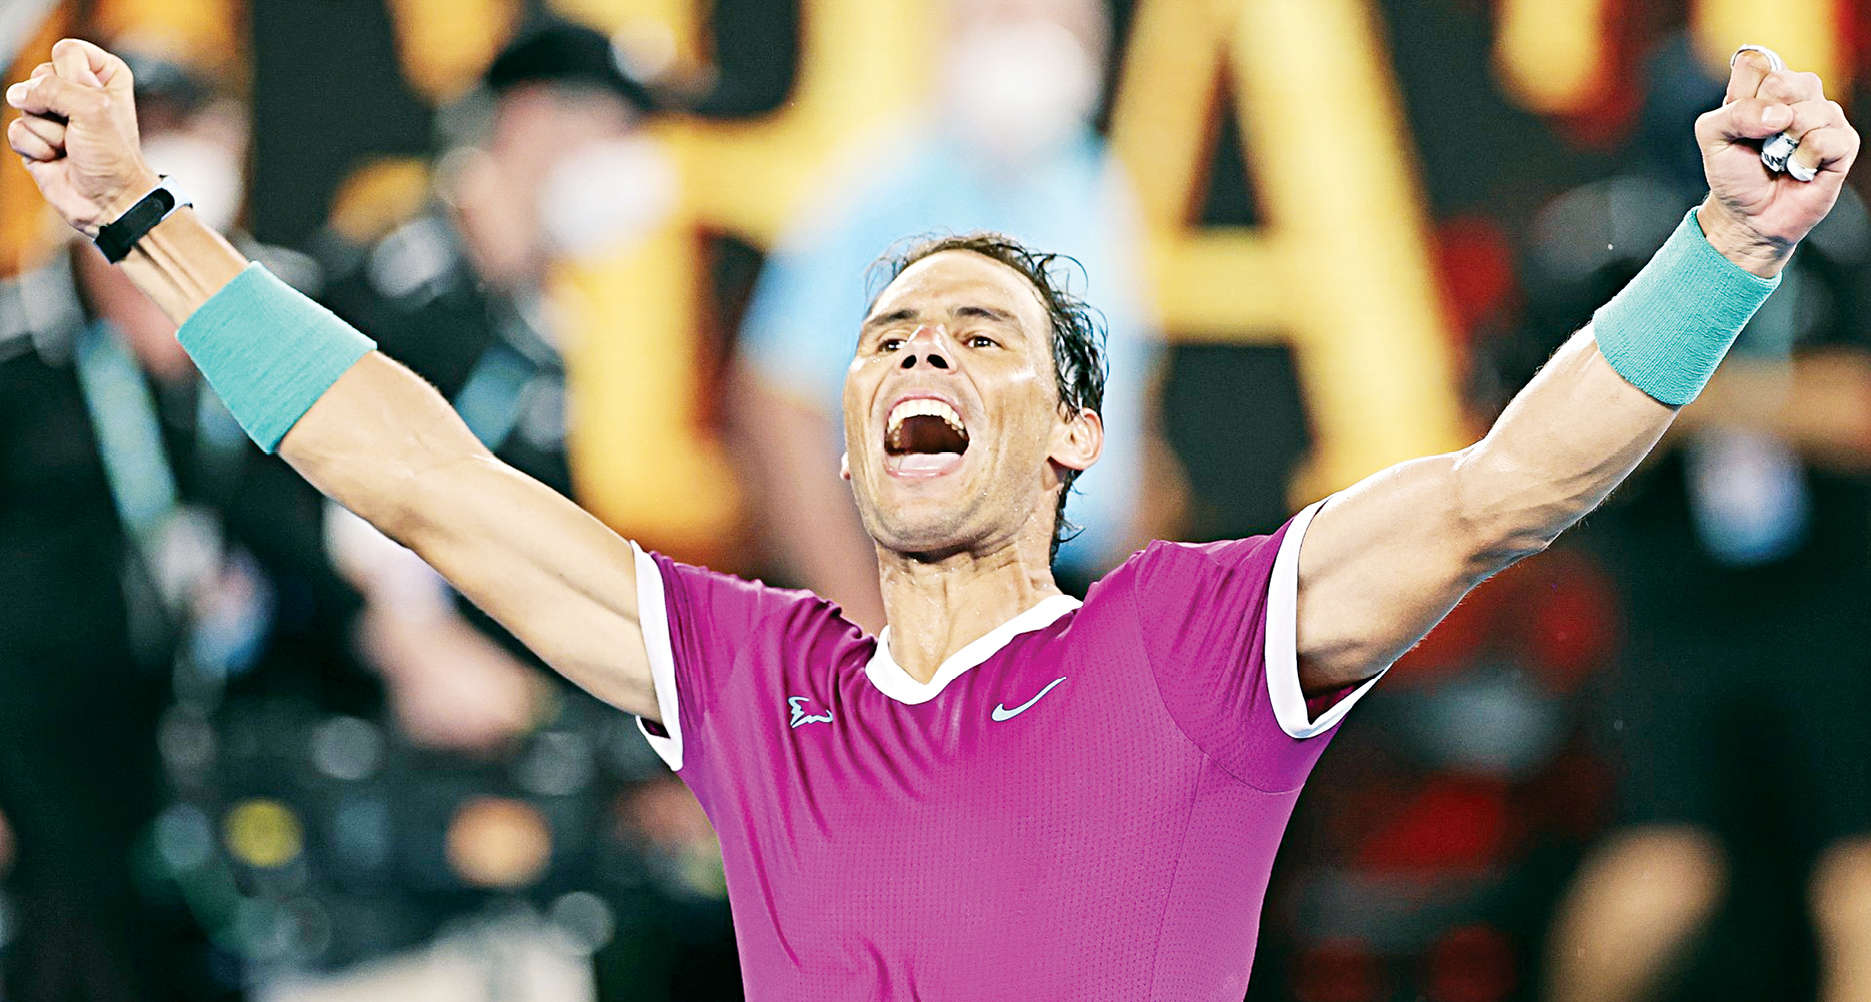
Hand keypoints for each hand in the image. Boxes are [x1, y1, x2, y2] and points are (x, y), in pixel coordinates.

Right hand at [5, 39, 159, 236]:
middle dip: (56, 107)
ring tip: (70, 146)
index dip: (73, 76)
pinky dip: (35, 148)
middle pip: (40, 75)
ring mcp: (53, 114)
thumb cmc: (113, 157)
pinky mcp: (35, 137)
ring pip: (23, 103)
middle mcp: (77, 91)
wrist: (108, 201)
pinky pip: (15, 130)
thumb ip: (54, 87)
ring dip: (47, 132)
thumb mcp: (95, 109)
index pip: (67, 50)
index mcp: (102, 75)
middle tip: (79, 130)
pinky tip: (55, 158)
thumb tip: (17, 93)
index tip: (95, 100)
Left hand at [1694, 49, 1860, 276]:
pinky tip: (1798, 169)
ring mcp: (1825, 116)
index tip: (1738, 122)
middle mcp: (1799, 95)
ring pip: (1806, 111)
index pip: (1756, 61)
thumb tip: (1778, 115)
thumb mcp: (1712, 138)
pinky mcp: (1843, 143)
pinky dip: (1802, 160)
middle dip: (1760, 119)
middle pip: (1784, 81)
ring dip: (1782, 144)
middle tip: (1759, 143)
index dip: (1742, 94)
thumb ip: (1731, 114)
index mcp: (1766, 85)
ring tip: (1778, 159)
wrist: (1748, 216)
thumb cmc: (1733, 173)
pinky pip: (1824, 139)